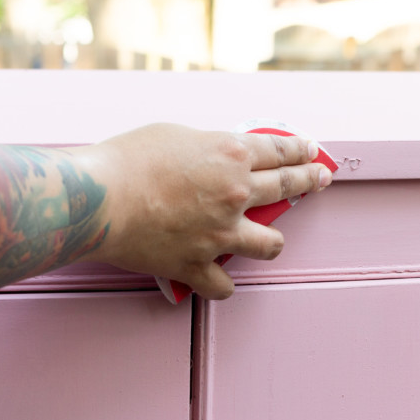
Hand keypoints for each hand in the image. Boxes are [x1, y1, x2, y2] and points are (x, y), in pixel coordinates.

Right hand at [77, 123, 331, 299]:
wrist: (99, 198)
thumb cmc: (126, 159)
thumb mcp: (174, 134)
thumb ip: (205, 147)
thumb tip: (214, 158)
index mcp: (231, 155)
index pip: (278, 150)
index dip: (298, 150)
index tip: (309, 151)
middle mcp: (236, 193)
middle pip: (286, 186)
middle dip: (309, 180)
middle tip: (320, 178)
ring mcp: (221, 233)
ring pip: (271, 244)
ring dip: (274, 241)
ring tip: (272, 240)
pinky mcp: (199, 265)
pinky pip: (224, 285)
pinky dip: (221, 284)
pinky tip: (220, 279)